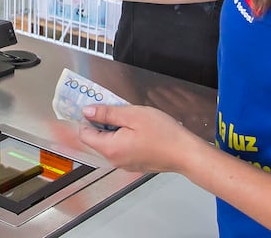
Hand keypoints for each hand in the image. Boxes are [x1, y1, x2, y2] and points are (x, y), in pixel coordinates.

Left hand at [78, 104, 202, 173]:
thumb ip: (107, 113)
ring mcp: (125, 164)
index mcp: (110, 148)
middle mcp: (114, 160)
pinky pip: (122, 148)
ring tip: (132, 118)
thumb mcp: (133, 115)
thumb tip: (87, 111)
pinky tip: (139, 129)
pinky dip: (125, 137)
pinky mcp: (134, 164)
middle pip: (97, 138)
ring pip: (110, 143)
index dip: (88, 118)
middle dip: (103, 122)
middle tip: (118, 108)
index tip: (94, 106)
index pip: (84, 134)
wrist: (185, 153)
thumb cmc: (163, 134)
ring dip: (116, 129)